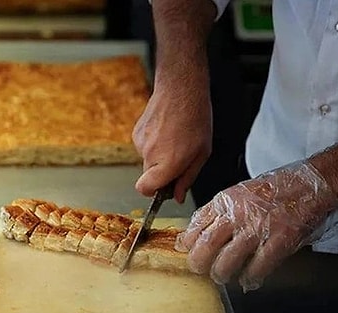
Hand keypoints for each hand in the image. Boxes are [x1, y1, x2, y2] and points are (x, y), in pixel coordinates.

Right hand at [132, 74, 211, 203]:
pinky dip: (153, 143)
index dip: (153, 192)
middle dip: (161, 172)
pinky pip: (144, 146)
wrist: (181, 90)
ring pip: (147, 160)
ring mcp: (140, 143)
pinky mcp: (136, 132)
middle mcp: (150, 155)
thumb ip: (187, 178)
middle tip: (178, 157)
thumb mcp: (201, 153)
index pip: (145, 190)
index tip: (164, 188)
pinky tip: (166, 130)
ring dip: (159, 156)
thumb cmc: (195, 119)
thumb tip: (178, 196)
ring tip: (174, 139)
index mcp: (167, 163)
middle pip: (148, 176)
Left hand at [175, 161, 337, 290]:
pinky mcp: (278, 241)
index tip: (185, 250)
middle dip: (198, 263)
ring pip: (227, 261)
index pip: (196, 225)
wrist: (310, 183)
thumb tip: (196, 232)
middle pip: (205, 246)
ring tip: (222, 276)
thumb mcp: (239, 192)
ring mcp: (257, 228)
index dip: (187, 242)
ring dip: (222, 274)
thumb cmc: (276, 188)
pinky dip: (250, 278)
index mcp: (226, 201)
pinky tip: (249, 280)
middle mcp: (237, 214)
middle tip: (200, 269)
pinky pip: (257, 268)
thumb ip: (219, 211)